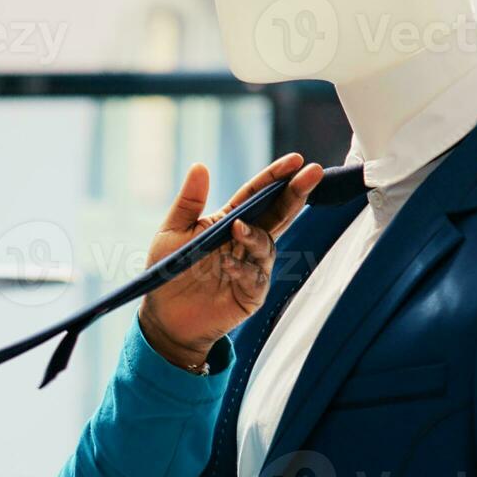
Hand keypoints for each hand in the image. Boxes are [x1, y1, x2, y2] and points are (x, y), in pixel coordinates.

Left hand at [138, 154, 324, 368]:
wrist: (164, 316)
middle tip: (312, 174)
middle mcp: (246, 242)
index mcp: (229, 221)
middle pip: (277, 214)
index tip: (296, 160)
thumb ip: (189, 201)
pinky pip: (255, 278)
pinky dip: (243, 269)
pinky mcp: (251, 294)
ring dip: (256, 236)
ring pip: (267, 246)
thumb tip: (199, 165)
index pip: (258, 194)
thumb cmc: (168, 271)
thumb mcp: (172, 231)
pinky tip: (228, 265)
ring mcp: (252, 267)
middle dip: (295, 193)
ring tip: (238, 230)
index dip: (276, 177)